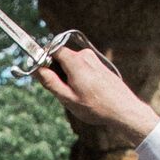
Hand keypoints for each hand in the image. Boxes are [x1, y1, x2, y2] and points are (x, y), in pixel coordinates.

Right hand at [35, 42, 155, 146]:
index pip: (52, 49)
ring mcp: (94, 59)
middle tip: (62, 91)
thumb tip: (36, 69)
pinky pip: (82, 67)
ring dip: (69, 76)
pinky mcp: (100, 65)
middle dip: (57, 71)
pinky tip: (87, 93)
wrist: (123, 109)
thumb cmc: (96, 107)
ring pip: (72, 63)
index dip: (45, 60)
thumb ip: (50, 82)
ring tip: (78, 95)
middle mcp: (85, 55)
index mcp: (75, 61)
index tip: (43, 74)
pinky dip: (79, 78)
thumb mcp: (68, 98)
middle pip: (62, 57)